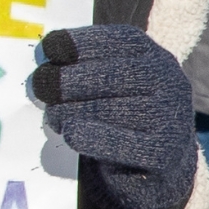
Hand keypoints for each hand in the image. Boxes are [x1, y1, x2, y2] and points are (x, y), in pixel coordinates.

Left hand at [30, 24, 197, 208]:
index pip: (117, 41)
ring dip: (73, 112)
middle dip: (70, 80)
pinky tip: (72, 135)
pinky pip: (122, 144)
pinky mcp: (164, 152)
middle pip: (113, 75)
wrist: (156, 167)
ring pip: (113, 109)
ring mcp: (169, 116)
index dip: (81, 42)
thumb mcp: (110, 85)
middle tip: (40, 87)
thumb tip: (44, 63)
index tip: (48, 48)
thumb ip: (85, 70)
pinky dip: (93, 138)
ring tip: (52, 116)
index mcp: (152, 55)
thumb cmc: (123, 117)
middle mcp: (167, 79)